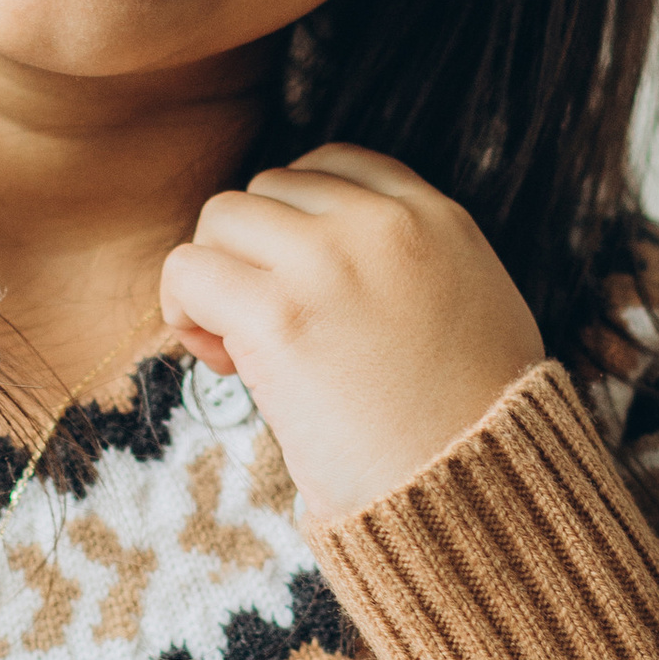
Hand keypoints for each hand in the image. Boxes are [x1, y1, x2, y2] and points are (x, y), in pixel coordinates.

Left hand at [161, 145, 542, 519]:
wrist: (471, 493)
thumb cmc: (468, 428)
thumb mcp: (474, 307)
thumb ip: (416, 265)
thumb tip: (335, 271)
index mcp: (436, 218)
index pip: (333, 165)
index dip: (295, 221)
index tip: (299, 284)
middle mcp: (382, 224)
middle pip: (266, 189)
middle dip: (252, 252)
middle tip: (264, 330)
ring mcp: (327, 263)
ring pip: (220, 217)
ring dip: (214, 276)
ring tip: (238, 347)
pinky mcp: (277, 316)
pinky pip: (188, 271)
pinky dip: (184, 309)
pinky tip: (217, 358)